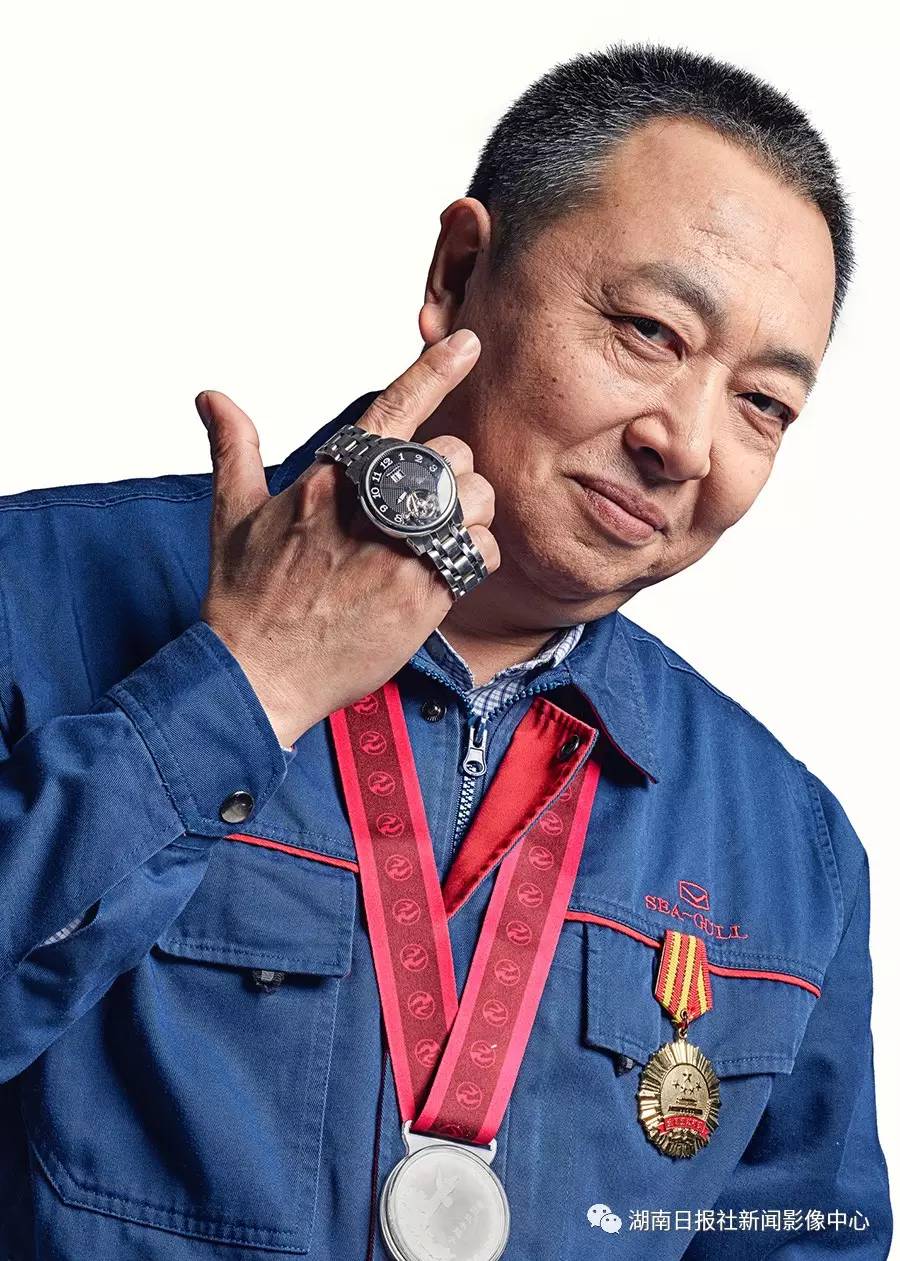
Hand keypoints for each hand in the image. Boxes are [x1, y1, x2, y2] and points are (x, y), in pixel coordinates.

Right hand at [196, 330, 499, 747]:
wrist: (257, 676)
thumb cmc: (245, 600)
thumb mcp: (230, 515)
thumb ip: (234, 449)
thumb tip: (213, 397)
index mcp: (325, 481)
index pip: (390, 411)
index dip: (433, 370)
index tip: (467, 342)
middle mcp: (364, 510)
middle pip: (450, 454)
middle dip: (452, 471)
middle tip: (427, 501)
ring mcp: (397, 554)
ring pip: (473, 499)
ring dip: (469, 511)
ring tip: (439, 535)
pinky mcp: (421, 598)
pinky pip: (479, 552)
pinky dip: (475, 554)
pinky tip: (447, 568)